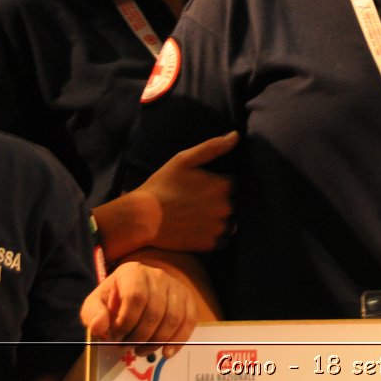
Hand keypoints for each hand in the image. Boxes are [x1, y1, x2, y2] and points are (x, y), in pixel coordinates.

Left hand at [81, 261, 200, 356]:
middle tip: (128, 348)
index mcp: (133, 272)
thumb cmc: (113, 299)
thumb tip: (99, 327)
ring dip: (156, 341)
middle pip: (154, 311)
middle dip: (140, 336)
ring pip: (172, 318)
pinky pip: (189, 320)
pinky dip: (179, 340)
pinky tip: (166, 352)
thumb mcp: (95, 304)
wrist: (132, 290)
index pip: (135, 297)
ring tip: (141, 351)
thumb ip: (93, 314)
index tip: (116, 338)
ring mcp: (175, 285)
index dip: (126, 323)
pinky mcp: (187, 298)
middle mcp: (158, 275)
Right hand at [137, 131, 237, 250]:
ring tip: (200, 216)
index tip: (208, 186)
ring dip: (222, 219)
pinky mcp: (211, 244)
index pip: (237, 183)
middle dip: (222, 201)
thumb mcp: (185, 159)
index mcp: (224, 185)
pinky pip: (224, 239)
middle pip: (235, 203)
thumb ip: (213, 147)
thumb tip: (236, 135)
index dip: (223, 184)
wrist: (143, 218)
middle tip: (200, 202)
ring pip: (231, 221)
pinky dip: (216, 236)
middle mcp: (227, 206)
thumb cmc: (162, 185)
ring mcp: (220, 227)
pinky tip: (200, 229)